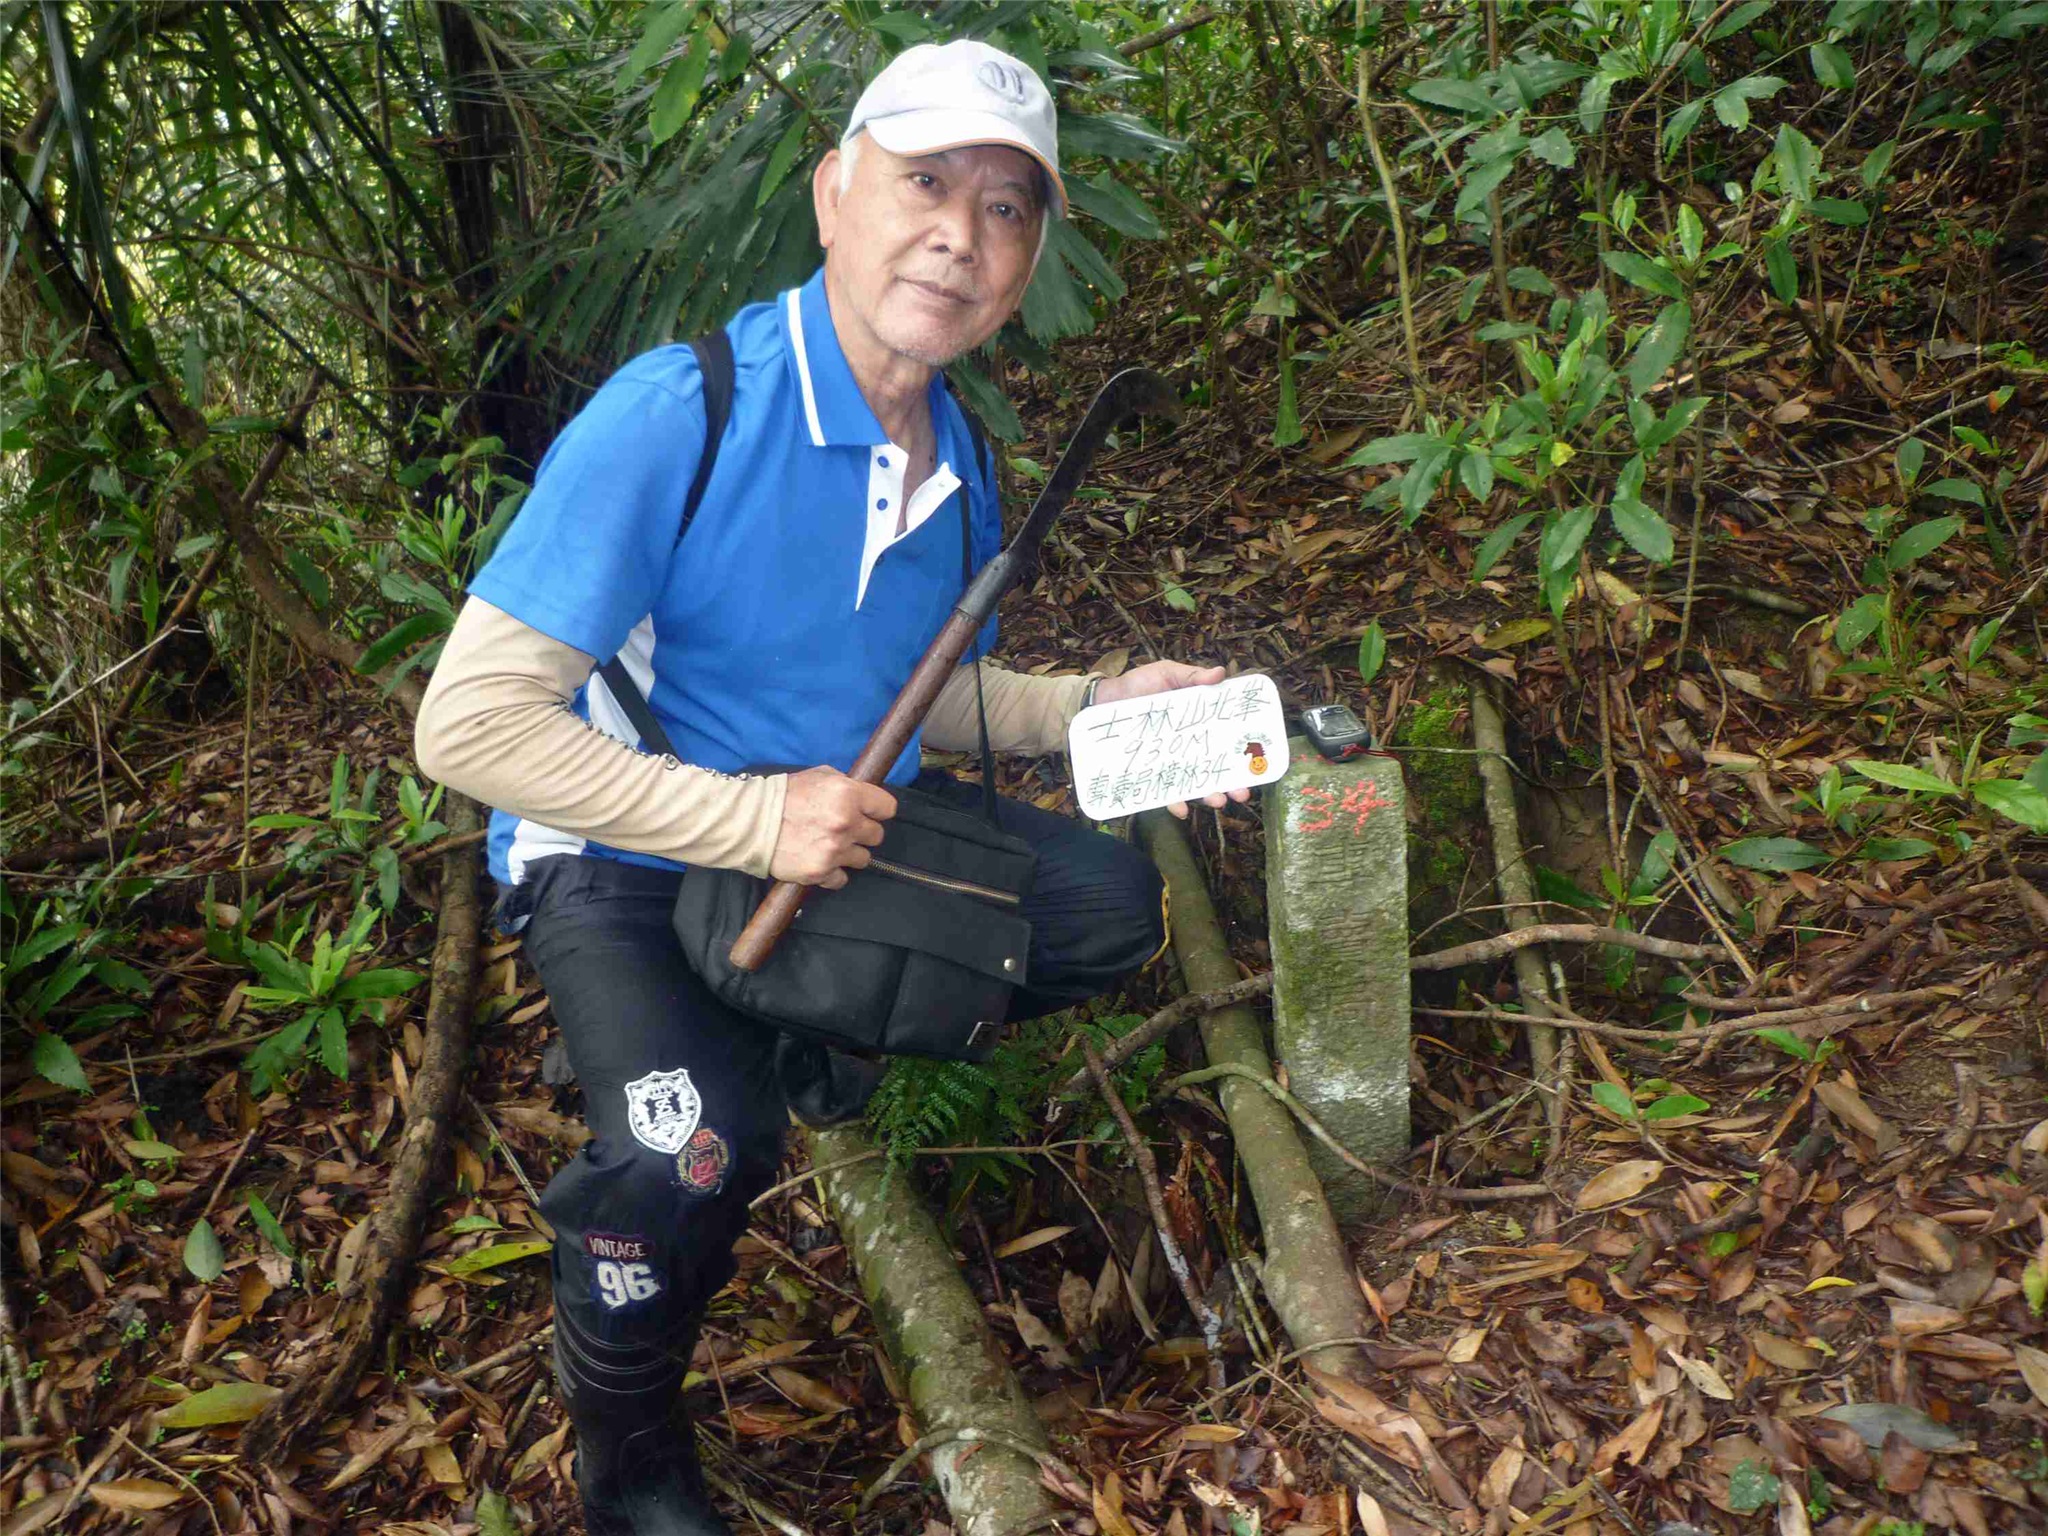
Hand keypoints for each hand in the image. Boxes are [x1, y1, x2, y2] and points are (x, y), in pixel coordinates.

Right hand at [770, 767, 895, 888]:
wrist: (751, 820)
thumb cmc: (785, 794)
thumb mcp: (820, 775)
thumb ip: (847, 785)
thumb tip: (864, 797)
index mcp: (849, 795)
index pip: (887, 808)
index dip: (877, 810)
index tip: (867, 813)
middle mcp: (846, 823)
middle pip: (877, 836)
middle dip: (862, 832)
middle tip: (842, 829)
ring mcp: (835, 850)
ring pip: (863, 859)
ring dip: (849, 854)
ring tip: (829, 846)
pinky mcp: (821, 872)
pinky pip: (841, 879)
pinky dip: (832, 873)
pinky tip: (820, 861)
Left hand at [1092, 661, 1254, 820]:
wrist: (1101, 701)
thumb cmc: (1137, 685)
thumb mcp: (1167, 673)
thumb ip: (1192, 676)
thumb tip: (1220, 673)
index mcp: (1199, 724)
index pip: (1226, 740)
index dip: (1242, 752)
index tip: (1257, 762)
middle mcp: (1189, 746)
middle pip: (1216, 768)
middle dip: (1232, 783)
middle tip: (1242, 792)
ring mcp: (1170, 762)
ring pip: (1195, 784)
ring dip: (1209, 795)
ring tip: (1218, 800)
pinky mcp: (1151, 774)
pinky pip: (1164, 793)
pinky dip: (1174, 802)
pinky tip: (1182, 809)